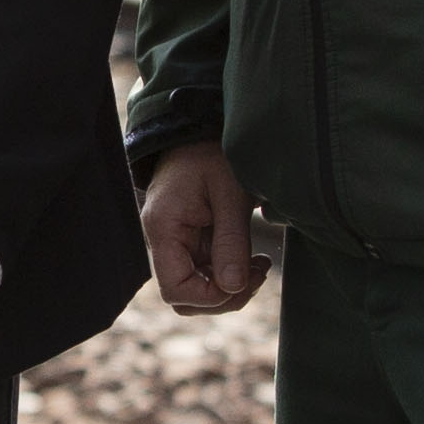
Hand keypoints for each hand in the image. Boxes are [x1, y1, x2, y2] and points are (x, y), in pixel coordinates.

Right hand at [139, 139, 261, 312]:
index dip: (211, 297)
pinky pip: (207, 271)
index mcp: (164, 229)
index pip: (175, 290)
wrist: (202, 126)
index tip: (244, 280)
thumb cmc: (214, 151)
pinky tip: (252, 259)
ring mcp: (177, 242)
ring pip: (198, 288)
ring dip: (230, 287)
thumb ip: (231, 242)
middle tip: (258, 272)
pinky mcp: (192, 239)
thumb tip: (233, 288)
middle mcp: (164, 240)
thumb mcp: (230, 193)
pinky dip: (230, 272)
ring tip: (259, 265)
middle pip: (185, 297)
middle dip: (224, 296)